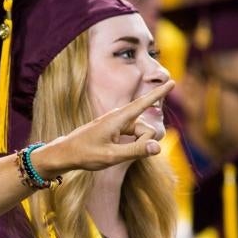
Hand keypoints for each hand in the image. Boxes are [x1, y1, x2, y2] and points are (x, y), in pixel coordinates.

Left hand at [32, 81, 172, 177]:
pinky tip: (118, 150)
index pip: (143, 103)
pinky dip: (132, 145)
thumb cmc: (85, 154)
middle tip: (121, 153)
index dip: (159, 93)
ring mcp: (118, 123)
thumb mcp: (111, 156)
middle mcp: (119, 117)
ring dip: (136, 146)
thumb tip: (158, 147)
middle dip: (144, 143)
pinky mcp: (115, 129)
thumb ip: (136, 151)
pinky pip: (134, 136)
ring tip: (114, 153)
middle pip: (146, 129)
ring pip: (141, 134)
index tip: (172, 81)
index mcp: (118, 118)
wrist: (64, 153)